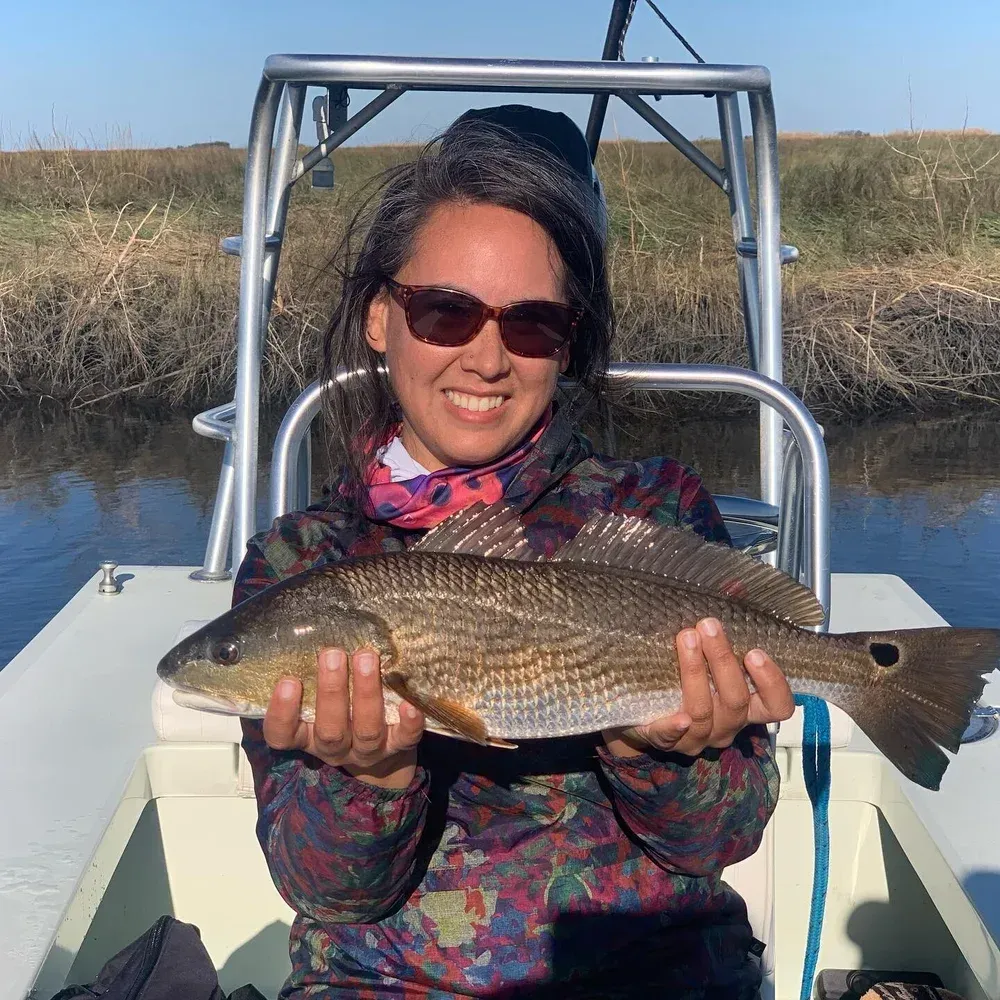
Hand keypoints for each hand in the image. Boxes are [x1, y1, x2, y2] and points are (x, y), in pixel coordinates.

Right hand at [263, 647, 424, 788]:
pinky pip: (404, 739)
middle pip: (330, 730)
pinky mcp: (398, 747)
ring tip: (366, 658)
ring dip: (366, 694)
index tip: (289, 681)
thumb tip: (307, 626)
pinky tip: (409, 704)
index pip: (282, 734)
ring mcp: (367, 750)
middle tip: (332, 654)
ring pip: (366, 731)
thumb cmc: (341, 706)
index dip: (283, 712)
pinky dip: (408, 723)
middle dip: (332, 691)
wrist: (382, 747)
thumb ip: (312, 672)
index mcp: (307, 735)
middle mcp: (335, 747)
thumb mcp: (318, 694)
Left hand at [604, 617, 794, 757]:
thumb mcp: (708, 652)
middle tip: (707, 625)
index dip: (772, 683)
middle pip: (735, 700)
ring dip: (695, 673)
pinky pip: (671, 737)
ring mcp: (697, 736)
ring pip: (703, 711)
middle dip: (722, 660)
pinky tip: (678, 716)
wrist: (643, 712)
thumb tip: (735, 584)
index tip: (754, 651)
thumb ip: (726, 622)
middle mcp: (727, 725)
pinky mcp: (665, 741)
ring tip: (685, 637)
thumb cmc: (686, 678)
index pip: (777, 706)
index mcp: (745, 706)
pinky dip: (675, 726)